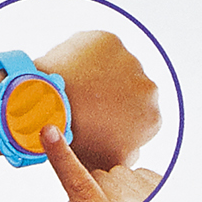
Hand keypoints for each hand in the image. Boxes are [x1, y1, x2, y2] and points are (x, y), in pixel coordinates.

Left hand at [37, 30, 160, 170]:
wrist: (48, 106)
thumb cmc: (75, 136)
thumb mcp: (106, 161)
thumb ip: (128, 156)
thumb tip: (133, 149)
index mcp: (152, 118)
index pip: (140, 116)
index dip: (120, 117)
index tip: (100, 119)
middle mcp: (148, 88)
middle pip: (132, 90)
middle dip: (115, 94)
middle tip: (87, 103)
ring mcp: (129, 61)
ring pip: (116, 67)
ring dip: (101, 74)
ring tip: (76, 87)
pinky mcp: (108, 40)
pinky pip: (98, 48)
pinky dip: (86, 56)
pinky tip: (72, 69)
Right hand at [41, 125, 160, 201]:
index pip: (77, 182)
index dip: (60, 158)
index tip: (49, 133)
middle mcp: (123, 190)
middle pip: (87, 186)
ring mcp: (141, 181)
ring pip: (110, 184)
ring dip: (114, 201)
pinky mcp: (153, 178)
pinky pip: (130, 182)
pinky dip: (131, 196)